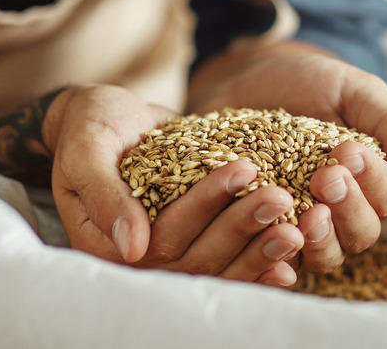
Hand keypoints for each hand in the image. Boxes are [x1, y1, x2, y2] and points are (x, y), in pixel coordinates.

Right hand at [42, 84, 302, 285]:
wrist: (109, 122)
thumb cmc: (90, 128)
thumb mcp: (87, 150)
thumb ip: (105, 195)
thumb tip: (133, 248)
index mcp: (109, 243)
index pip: (165, 234)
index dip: (206, 206)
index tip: (244, 172)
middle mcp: (144, 258)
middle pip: (199, 256)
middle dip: (243, 226)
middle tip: (281, 197)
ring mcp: (173, 254)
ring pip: (221, 264)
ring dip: (261, 249)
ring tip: (299, 226)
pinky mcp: (198, 242)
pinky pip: (231, 260)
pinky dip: (262, 261)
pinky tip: (295, 254)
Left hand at [187, 41, 386, 272]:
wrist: (250, 80)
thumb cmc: (312, 84)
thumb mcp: (356, 91)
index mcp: (373, 179)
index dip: (374, 179)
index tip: (349, 151)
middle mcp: (344, 210)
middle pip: (363, 232)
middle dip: (349, 208)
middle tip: (326, 177)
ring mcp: (305, 225)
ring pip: (327, 256)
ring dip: (322, 241)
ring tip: (309, 216)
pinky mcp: (265, 232)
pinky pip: (276, 258)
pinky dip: (277, 255)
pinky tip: (273, 238)